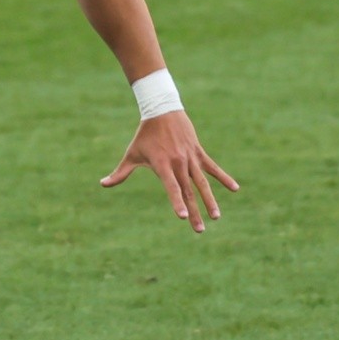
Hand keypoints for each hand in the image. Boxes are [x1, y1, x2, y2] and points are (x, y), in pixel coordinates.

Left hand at [100, 111, 238, 232]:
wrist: (162, 109)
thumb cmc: (145, 135)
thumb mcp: (132, 154)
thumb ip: (121, 172)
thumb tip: (103, 184)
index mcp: (162, 165)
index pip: (171, 187)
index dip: (176, 202)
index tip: (182, 217)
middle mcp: (178, 162)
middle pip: (188, 191)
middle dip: (194, 211)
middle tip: (199, 230)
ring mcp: (190, 157)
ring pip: (202, 182)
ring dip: (210, 200)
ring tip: (216, 217)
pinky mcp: (198, 152)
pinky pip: (213, 167)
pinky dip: (224, 178)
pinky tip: (235, 189)